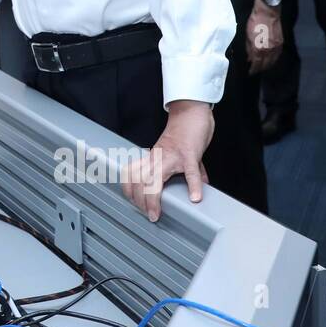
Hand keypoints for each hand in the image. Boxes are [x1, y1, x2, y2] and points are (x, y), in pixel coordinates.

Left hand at [120, 101, 212, 221]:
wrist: (191, 112)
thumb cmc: (183, 132)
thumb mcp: (176, 154)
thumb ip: (184, 172)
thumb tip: (197, 189)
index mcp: (152, 157)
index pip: (132, 174)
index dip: (129, 190)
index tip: (134, 204)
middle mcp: (158, 156)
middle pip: (139, 179)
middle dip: (139, 199)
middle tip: (146, 214)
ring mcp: (172, 155)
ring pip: (154, 178)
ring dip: (153, 198)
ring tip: (156, 212)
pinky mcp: (189, 153)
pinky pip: (190, 171)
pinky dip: (193, 185)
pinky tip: (195, 197)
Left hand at [244, 0, 282, 73]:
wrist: (268, 11)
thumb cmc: (255, 21)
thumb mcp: (247, 35)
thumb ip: (248, 48)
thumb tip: (249, 58)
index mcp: (259, 48)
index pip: (256, 64)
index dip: (253, 69)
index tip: (250, 72)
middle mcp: (269, 50)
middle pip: (265, 64)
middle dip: (260, 69)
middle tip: (255, 71)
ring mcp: (276, 46)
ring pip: (273, 61)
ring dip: (267, 66)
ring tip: (262, 68)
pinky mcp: (281, 42)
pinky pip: (277, 55)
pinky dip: (274, 59)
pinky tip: (270, 60)